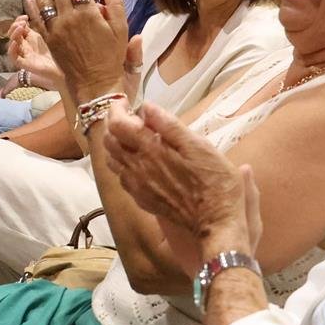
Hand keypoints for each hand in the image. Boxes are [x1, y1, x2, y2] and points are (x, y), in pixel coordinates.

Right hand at [7, 18, 63, 90]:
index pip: (16, 29)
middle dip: (15, 27)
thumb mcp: (37, 37)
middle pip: (11, 36)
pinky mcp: (21, 64)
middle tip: (22, 23)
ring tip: (21, 28)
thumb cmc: (45, 53)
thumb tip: (24, 19)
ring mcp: (20, 55)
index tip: (26, 17)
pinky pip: (12, 57)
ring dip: (14, 34)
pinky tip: (16, 42)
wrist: (54, 66)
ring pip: (10, 44)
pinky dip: (12, 49)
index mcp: (23, 40)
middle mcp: (20, 47)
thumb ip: (29, 30)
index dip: (18, 21)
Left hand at [25, 0, 129, 100]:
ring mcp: (56, 29)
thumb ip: (116, 5)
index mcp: (88, 14)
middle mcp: (69, 18)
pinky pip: (38, 21)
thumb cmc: (111, 57)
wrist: (95, 83)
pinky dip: (32, 9)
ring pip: (44, 3)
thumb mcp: (121, 31)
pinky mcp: (49, 40)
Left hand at [105, 100, 263, 251]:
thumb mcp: (199, 146)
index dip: (116, 109)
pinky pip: (123, 178)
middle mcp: (137, 168)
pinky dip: (124, 163)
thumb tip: (147, 107)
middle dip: (114, 124)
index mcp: (151, 150)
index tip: (126, 102)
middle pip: (109, 142)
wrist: (215, 223)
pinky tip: (140, 162)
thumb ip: (170, 126)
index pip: (117, 125)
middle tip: (130, 116)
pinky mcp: (143, 200)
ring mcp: (138, 187)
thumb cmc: (214, 182)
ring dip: (117, 144)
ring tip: (133, 136)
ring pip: (113, 161)